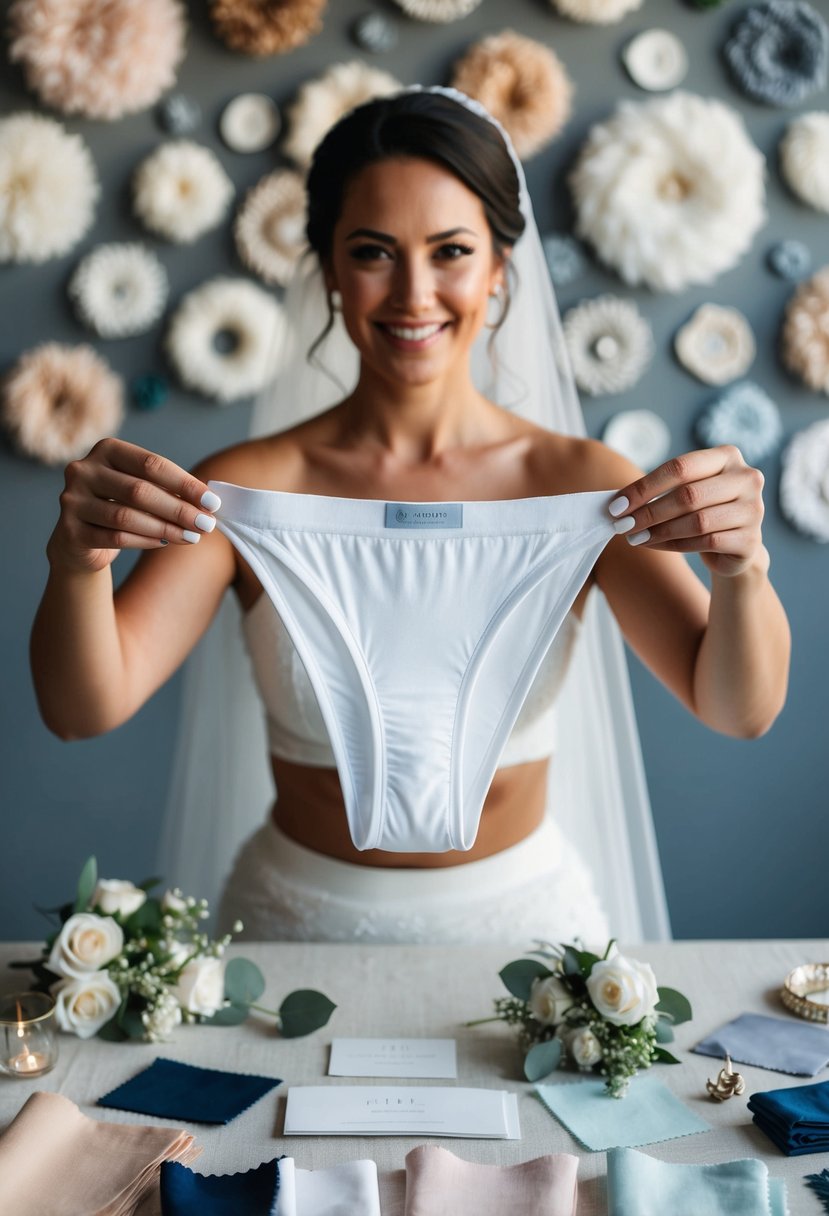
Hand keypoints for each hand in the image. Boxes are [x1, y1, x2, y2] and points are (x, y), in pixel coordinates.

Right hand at [48, 438, 220, 573]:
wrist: (81, 540)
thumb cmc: (121, 507)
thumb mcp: (142, 490)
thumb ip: (168, 490)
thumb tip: (208, 503)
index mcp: (106, 450)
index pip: (151, 464)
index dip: (185, 484)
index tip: (212, 502)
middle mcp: (84, 470)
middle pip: (140, 491)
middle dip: (179, 509)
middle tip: (207, 524)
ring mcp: (72, 500)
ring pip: (126, 516)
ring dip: (165, 528)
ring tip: (192, 537)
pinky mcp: (70, 530)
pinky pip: (115, 538)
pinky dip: (145, 541)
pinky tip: (165, 543)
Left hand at [608, 445, 766, 577]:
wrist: (735, 545)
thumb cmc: (703, 510)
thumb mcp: (685, 491)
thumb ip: (659, 491)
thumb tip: (617, 503)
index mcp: (727, 456)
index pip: (680, 467)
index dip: (645, 487)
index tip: (617, 504)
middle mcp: (746, 478)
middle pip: (688, 495)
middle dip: (649, 512)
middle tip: (622, 525)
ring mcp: (753, 509)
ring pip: (697, 522)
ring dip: (659, 531)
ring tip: (635, 537)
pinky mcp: (751, 540)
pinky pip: (706, 542)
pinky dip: (674, 545)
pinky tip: (655, 545)